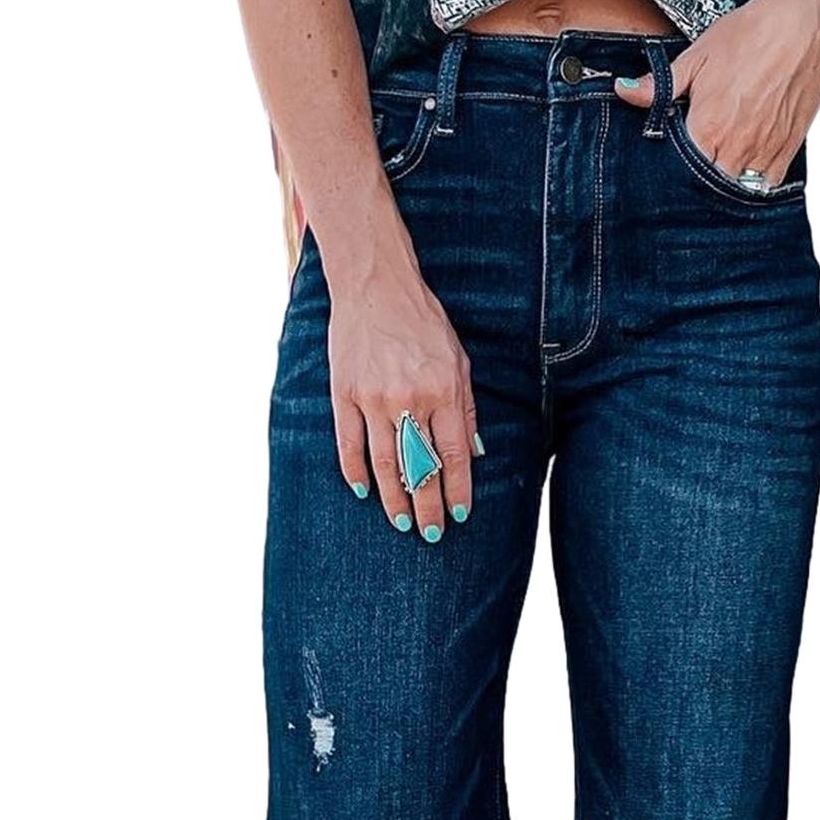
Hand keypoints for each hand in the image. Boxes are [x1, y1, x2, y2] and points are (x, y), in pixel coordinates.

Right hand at [326, 246, 477, 541]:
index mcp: (443, 391)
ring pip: (384, 464)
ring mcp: (373, 399)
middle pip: (420, 468)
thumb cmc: (423, 322)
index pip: (453, 455)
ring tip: (400, 522)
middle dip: (427, 507)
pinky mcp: (345, 394)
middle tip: (430, 533)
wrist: (376, 286)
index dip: (457, 489)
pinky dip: (354, 471)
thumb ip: (466, 408)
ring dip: (393, 498)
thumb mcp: (458, 360)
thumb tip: (474, 453)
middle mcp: (410, 400)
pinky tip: (362, 492)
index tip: (459, 514)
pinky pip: (349, 444)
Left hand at [615, 0, 819, 185]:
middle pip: (709, 187)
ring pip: (737, 191)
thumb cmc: (751, 35)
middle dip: (698, 184)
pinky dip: (753, 184)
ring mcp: (764, 152)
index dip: (673, 173)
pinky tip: (744, 170)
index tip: (670, 167)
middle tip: (692, 172)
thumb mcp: (698, 56)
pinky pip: (767, 185)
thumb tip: (626, 91)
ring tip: (717, 171)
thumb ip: (661, 85)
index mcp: (709, 127)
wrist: (802, 23)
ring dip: (725, 186)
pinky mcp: (787, 151)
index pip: (681, 171)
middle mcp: (737, 146)